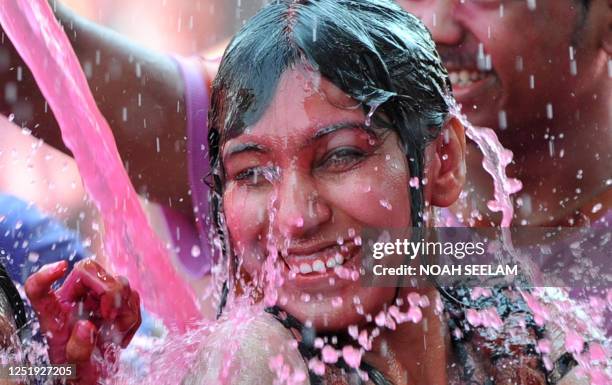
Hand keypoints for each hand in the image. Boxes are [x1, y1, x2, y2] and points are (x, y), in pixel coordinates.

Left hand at [25, 260, 140, 383]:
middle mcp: (73, 301)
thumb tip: (85, 327)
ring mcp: (96, 300)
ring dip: (125, 305)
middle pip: (88, 270)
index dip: (45, 275)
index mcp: (53, 314)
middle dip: (108, 290)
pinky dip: (133, 314)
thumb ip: (77, 351)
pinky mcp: (116, 303)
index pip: (38, 288)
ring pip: (117, 280)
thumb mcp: (74, 371)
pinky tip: (123, 332)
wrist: (98, 378)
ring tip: (118, 331)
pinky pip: (132, 296)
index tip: (61, 267)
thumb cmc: (79, 374)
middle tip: (110, 316)